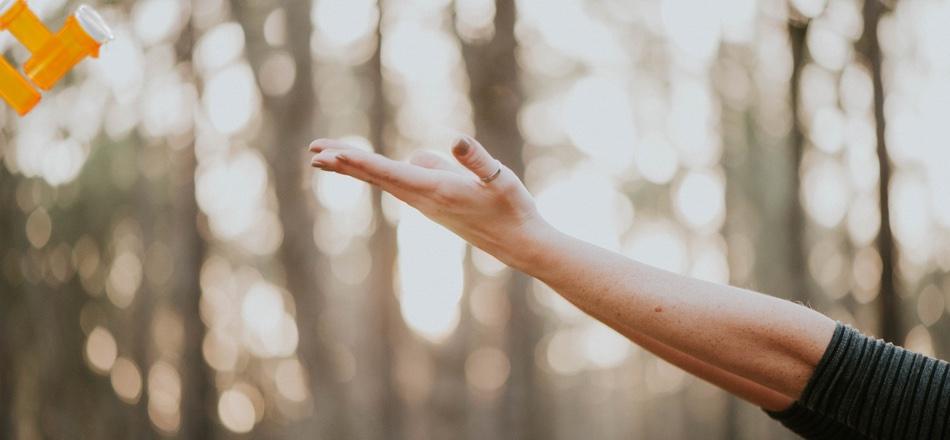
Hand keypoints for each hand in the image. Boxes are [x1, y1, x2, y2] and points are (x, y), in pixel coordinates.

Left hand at [308, 136, 552, 268]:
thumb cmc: (513, 209)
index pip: (389, 172)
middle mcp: (424, 199)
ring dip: (355, 168)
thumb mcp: (500, 179)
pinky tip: (371, 167)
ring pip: (384, 180)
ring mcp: (426, 204)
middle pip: (376, 177)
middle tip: (312, 153)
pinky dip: (376, 173)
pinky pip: (397, 183)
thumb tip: (455, 140)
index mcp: (436, 190)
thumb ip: (477, 160)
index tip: (330, 155)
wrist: (520, 244)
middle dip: (344, 163)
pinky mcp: (433, 205)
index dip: (358, 162)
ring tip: (327, 157)